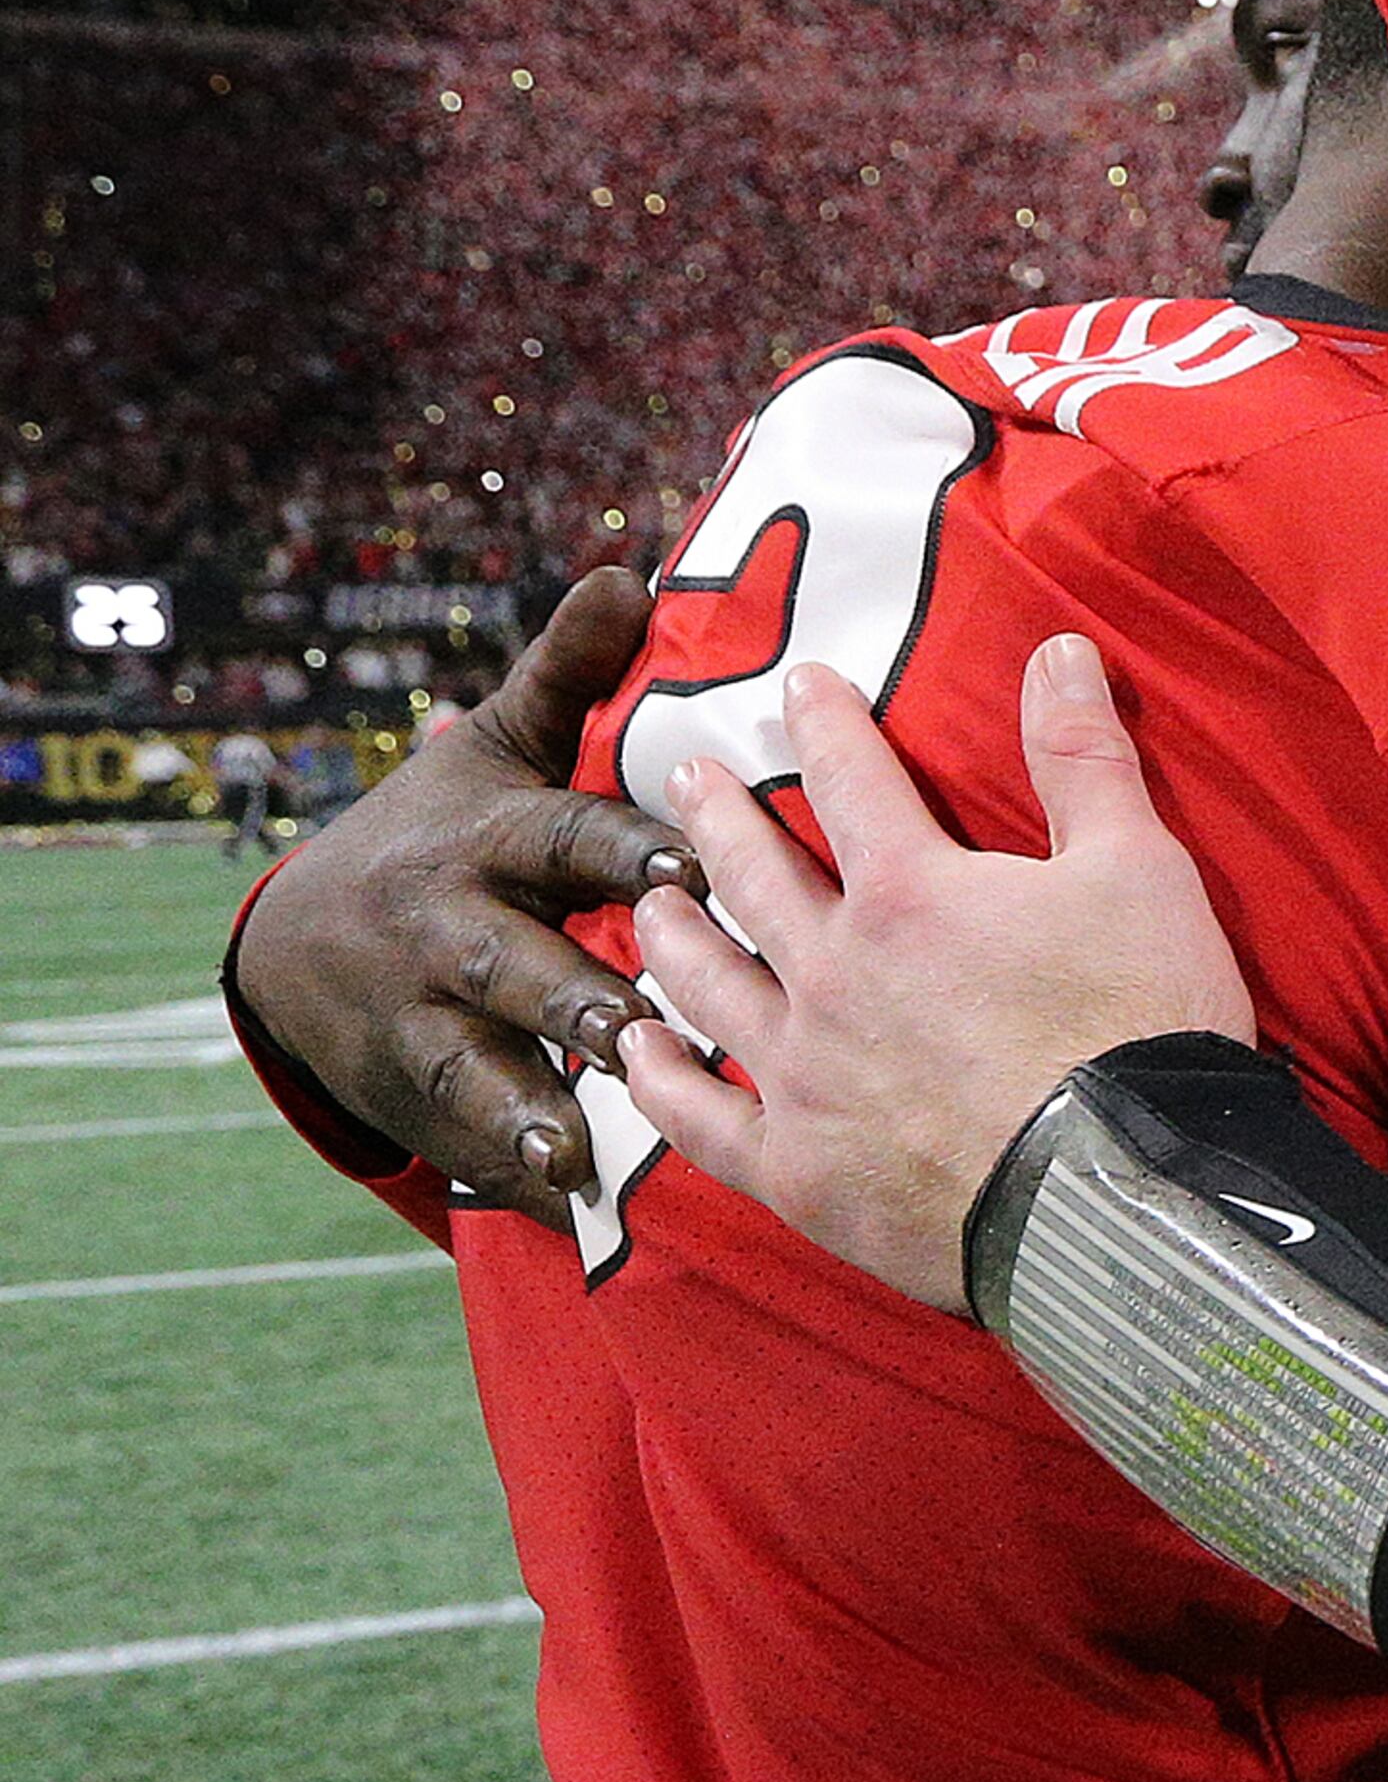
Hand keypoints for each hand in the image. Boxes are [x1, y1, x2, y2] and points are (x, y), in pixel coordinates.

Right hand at [228, 567, 691, 1217]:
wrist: (298, 940)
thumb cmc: (448, 832)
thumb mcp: (496, 749)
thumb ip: (568, 676)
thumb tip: (628, 570)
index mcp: (488, 839)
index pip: (562, 840)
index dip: (625, 852)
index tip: (695, 865)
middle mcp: (446, 930)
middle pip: (513, 962)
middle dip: (576, 991)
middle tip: (647, 1021)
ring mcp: (418, 1017)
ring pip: (472, 1061)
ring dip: (528, 1103)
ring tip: (583, 1148)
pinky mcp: (411, 1091)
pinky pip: (463, 1136)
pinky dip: (513, 1174)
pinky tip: (570, 1210)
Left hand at [622, 637, 1251, 1313]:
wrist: (1113, 1196)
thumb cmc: (1137, 1026)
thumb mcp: (1138, 870)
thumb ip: (1084, 757)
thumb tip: (1060, 648)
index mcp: (911, 893)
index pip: (852, 780)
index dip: (825, 723)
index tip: (800, 685)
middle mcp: (832, 973)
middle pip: (753, 876)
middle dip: (717, 816)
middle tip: (682, 777)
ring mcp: (802, 1075)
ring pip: (707, 985)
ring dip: (672, 933)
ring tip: (649, 902)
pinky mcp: (796, 1170)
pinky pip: (699, 1120)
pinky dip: (660, 1080)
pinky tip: (639, 1051)